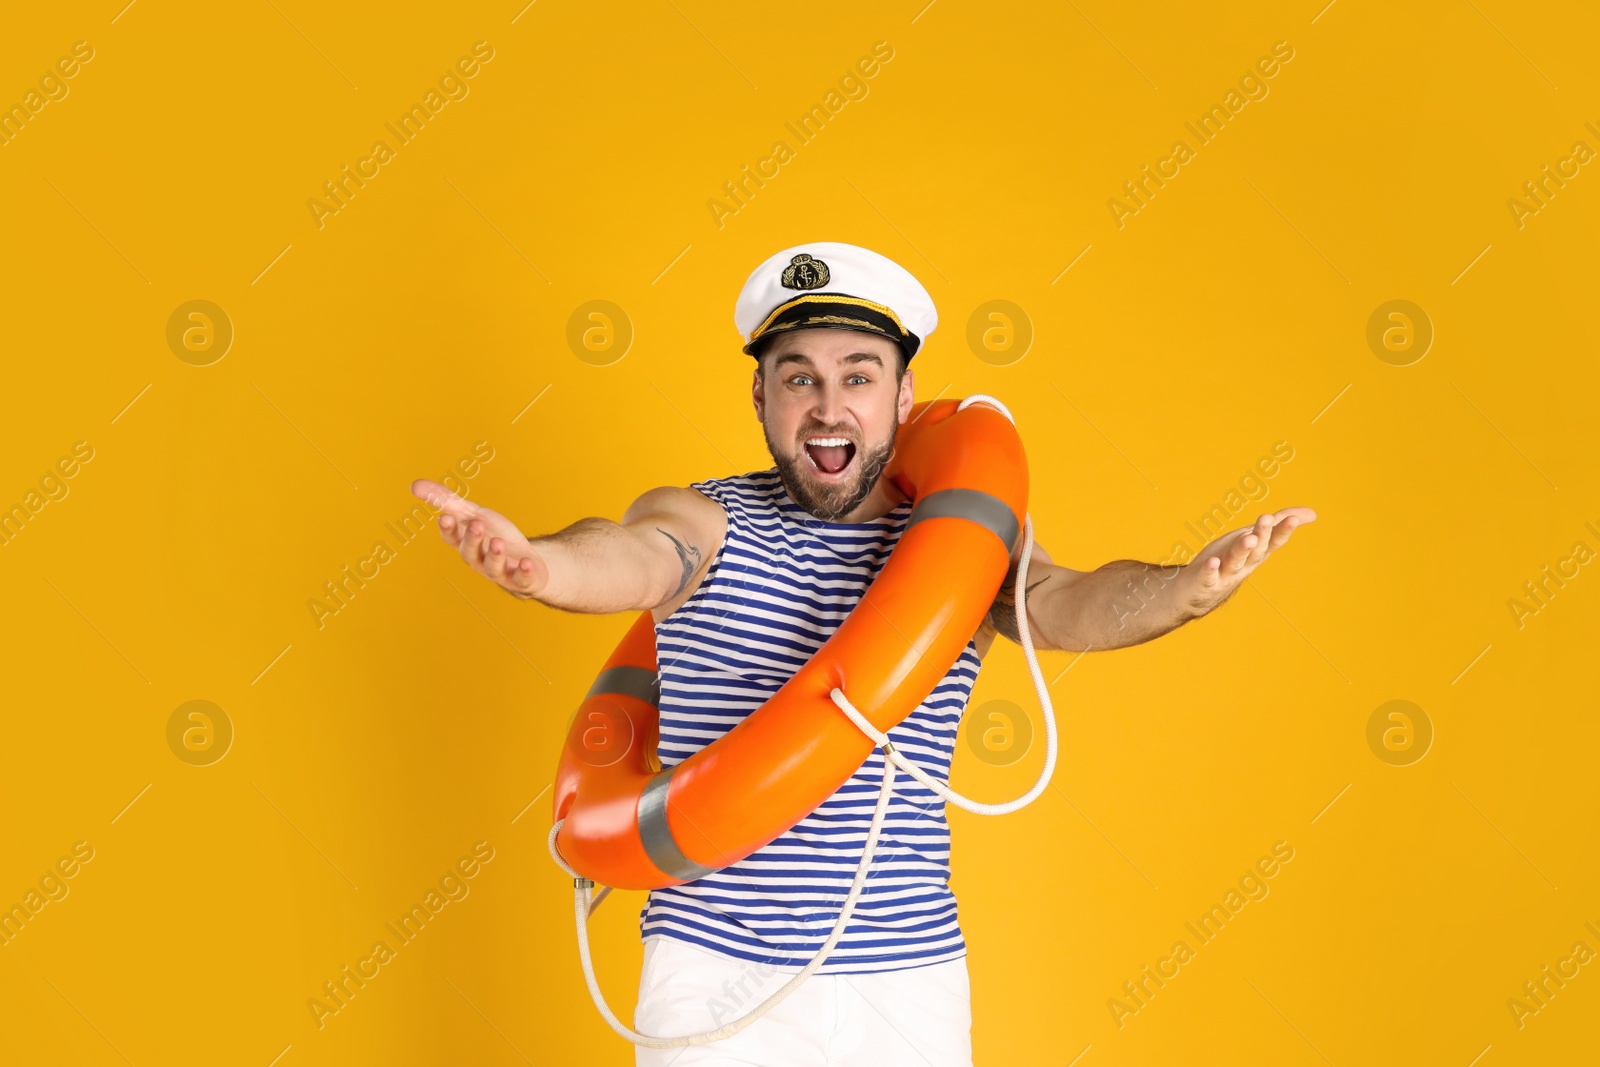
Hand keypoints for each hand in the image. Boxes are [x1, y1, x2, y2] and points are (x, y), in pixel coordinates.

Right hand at [409, 479, 547, 599]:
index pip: (452, 537)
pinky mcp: (521, 579)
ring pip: (493, 567)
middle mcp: (479, 559)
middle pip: (471, 552)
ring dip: (495, 555)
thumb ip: (446, 501)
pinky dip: (524, 571)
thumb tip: (413, 484)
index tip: (445, 517)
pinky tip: (526, 562)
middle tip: (477, 524)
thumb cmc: (494, 535)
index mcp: (465, 543)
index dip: (448, 529)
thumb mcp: (473, 514)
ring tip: (499, 543)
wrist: (527, 561)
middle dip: (472, 539)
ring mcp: (500, 571)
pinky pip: (521, 579)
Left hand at [1178, 507, 1316, 615]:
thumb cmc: (1230, 560)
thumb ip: (1280, 525)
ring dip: (1242, 550)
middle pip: (1256, 549)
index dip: (1283, 530)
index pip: (1273, 541)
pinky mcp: (1205, 582)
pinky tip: (1212, 562)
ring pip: (1236, 561)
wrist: (1200, 592)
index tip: (1293, 518)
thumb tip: (1313, 513)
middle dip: (1262, 534)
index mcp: (1257, 553)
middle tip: (1266, 518)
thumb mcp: (1255, 539)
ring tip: (1248, 539)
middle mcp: (1244, 564)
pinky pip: (1208, 577)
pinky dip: (1211, 570)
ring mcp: (1225, 574)